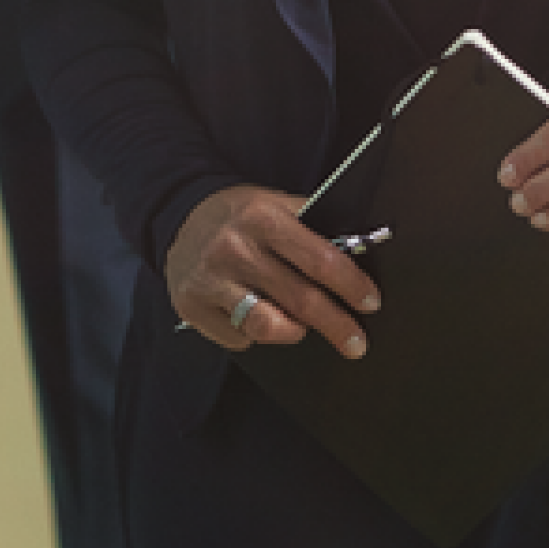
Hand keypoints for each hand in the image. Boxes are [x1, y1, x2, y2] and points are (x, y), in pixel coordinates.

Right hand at [163, 185, 377, 358]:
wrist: (179, 217)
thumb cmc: (240, 216)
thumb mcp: (275, 204)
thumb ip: (312, 228)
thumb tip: (361, 253)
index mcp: (263, 218)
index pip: (320, 259)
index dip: (351, 285)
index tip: (369, 302)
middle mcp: (235, 249)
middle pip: (300, 300)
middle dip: (336, 325)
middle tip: (356, 342)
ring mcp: (211, 280)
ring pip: (267, 326)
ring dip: (294, 331)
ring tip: (299, 328)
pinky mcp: (192, 307)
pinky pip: (238, 339)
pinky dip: (254, 335)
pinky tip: (253, 315)